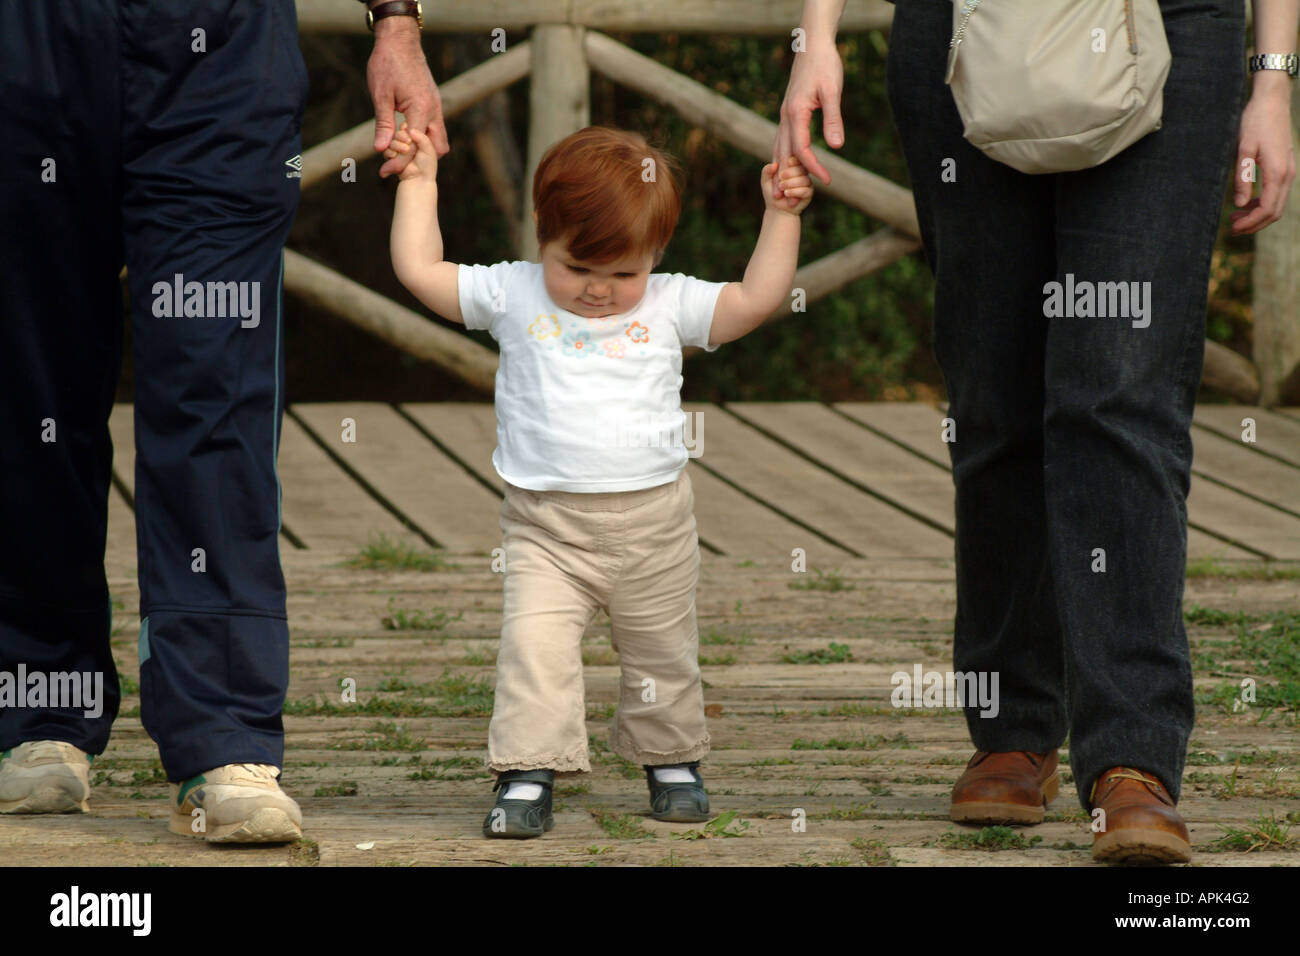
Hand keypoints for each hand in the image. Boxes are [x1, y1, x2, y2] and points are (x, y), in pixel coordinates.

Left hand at [366, 18, 449, 177]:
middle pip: (437, 150)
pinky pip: (433, 128)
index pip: (415, 147)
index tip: (384, 172)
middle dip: (419, 159)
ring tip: (398, 148)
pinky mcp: (433, 104)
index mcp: (422, 109)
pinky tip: (402, 135)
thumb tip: (381, 150)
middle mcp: (434, 110)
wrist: (400, 40)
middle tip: (395, 160)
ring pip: (438, 140)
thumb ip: (383, 124)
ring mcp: (436, 107)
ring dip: (421, 148)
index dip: (400, 162)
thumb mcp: (381, 95)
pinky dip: (421, 137)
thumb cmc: (388, 64)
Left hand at [763, 156, 812, 214]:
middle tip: (780, 178)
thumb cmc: (772, 194)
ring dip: (791, 183)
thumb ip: (766, 171)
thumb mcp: (765, 181)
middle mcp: (802, 173)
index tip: (787, 162)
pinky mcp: (809, 193)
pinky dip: (795, 191)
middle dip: (790, 172)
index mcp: (793, 167)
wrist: (777, 210)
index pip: (797, 159)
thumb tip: (774, 164)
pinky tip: (787, 193)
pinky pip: (806, 190)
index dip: (793, 160)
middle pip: (801, 168)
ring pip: (804, 179)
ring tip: (781, 188)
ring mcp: (807, 183)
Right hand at [772, 41, 843, 201]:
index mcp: (795, 113)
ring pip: (779, 148)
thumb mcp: (833, 91)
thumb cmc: (824, 64)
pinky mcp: (788, 111)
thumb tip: (835, 147)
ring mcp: (784, 114)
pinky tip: (787, 165)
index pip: (801, 150)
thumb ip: (833, 119)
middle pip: (784, 154)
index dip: (814, 168)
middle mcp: (785, 117)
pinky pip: (782, 139)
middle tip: (793, 201)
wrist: (812, 44)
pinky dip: (783, 156)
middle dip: (790, 178)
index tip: (827, 181)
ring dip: (782, 170)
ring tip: (784, 190)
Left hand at [1229, 83, 1296, 234]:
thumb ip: (1242, 178)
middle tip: (1232, 227)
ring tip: (1235, 217)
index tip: (1232, 227)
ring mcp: (1289, 171)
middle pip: (1274, 212)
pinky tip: (1246, 203)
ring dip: (1257, 215)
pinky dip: (1262, 203)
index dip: (1250, 223)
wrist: (1272, 101)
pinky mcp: (1285, 167)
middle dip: (1254, 224)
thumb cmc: (1255, 122)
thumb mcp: (1243, 150)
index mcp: (1277, 172)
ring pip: (1277, 204)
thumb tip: (1239, 204)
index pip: (1267, 208)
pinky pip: (1277, 193)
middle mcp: (1288, 174)